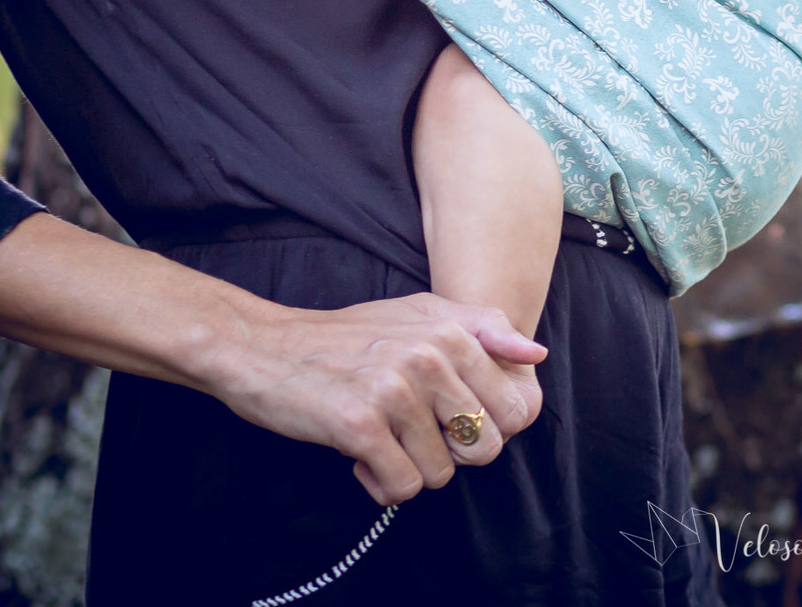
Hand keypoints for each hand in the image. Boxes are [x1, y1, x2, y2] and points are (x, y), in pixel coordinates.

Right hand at [203, 292, 544, 506]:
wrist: (265, 349)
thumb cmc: (347, 337)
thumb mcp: (418, 313)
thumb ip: (482, 327)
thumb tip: (536, 353)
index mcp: (450, 330)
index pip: (516, 410)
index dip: (483, 427)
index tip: (445, 417)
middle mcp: (428, 355)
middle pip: (483, 447)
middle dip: (449, 453)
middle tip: (409, 430)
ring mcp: (394, 389)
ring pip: (442, 474)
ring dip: (409, 467)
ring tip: (378, 433)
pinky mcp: (360, 425)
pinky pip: (403, 488)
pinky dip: (381, 484)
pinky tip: (359, 454)